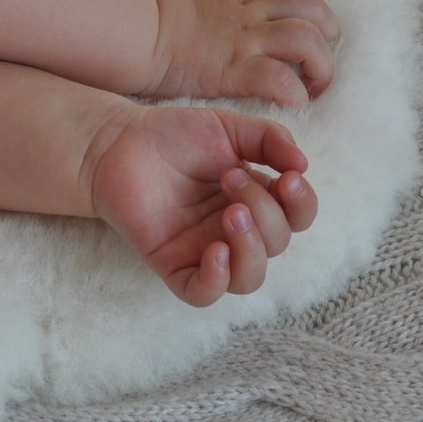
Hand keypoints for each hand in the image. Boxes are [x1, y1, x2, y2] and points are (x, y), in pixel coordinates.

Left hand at [87, 104, 316, 305]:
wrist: (119, 141)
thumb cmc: (173, 134)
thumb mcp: (229, 127)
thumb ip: (269, 138)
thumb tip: (303, 165)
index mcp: (255, 198)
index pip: (296, 217)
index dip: (301, 204)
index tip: (289, 176)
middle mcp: (235, 229)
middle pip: (276, 243)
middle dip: (264, 211)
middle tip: (230, 177)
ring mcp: (205, 250)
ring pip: (249, 277)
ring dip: (250, 248)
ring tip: (231, 213)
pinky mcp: (173, 265)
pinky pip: (204, 294)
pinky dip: (217, 280)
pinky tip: (214, 250)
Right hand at [144, 0, 338, 107]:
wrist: (134, 26)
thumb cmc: (149, 2)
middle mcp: (247, 11)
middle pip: (309, 7)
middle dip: (327, 27)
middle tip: (325, 48)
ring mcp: (243, 40)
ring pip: (305, 41)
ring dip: (320, 63)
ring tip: (316, 83)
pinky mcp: (233, 70)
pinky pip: (278, 79)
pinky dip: (293, 92)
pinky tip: (295, 102)